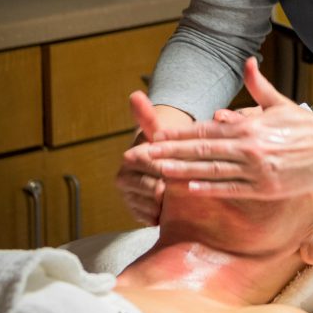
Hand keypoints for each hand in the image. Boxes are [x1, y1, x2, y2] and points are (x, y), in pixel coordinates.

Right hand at [117, 94, 191, 224]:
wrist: (164, 168)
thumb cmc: (167, 147)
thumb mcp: (162, 133)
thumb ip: (149, 116)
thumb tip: (134, 94)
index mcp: (131, 157)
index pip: (156, 166)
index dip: (174, 169)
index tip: (189, 169)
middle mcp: (124, 178)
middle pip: (155, 189)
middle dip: (173, 188)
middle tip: (189, 185)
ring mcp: (129, 198)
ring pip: (154, 206)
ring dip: (170, 204)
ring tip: (184, 197)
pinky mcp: (136, 215)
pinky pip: (152, 218)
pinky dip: (165, 215)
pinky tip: (175, 209)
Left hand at [138, 57, 312, 198]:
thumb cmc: (307, 126)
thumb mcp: (280, 104)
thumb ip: (258, 86)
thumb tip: (247, 63)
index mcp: (248, 126)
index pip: (205, 131)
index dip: (178, 135)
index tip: (155, 136)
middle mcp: (247, 147)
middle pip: (200, 151)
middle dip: (168, 153)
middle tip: (142, 156)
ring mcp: (255, 169)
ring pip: (210, 171)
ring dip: (180, 172)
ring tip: (156, 172)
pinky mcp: (264, 188)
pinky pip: (231, 189)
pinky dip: (209, 189)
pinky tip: (189, 189)